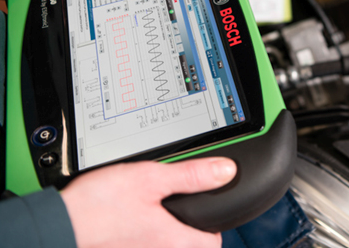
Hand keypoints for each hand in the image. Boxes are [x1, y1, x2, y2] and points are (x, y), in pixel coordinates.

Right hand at [61, 157, 236, 247]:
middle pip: (189, 246)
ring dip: (166, 231)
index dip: (215, 225)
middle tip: (181, 205)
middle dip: (190, 227)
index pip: (213, 243)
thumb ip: (192, 176)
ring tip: (156, 208)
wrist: (59, 224)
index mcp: (173, 240)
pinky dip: (145, 235)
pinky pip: (143, 245)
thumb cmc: (99, 206)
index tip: (208, 209)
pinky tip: (134, 217)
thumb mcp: (151, 178)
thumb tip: (225, 171)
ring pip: (165, 246)